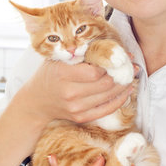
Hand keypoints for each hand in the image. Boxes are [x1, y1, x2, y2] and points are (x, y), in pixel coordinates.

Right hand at [17, 59, 134, 123]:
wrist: (36, 102)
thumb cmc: (49, 75)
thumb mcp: (58, 60)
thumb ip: (78, 54)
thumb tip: (107, 48)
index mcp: (62, 74)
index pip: (95, 71)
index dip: (109, 64)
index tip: (117, 56)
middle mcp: (69, 93)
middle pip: (105, 83)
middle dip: (121, 73)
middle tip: (130, 65)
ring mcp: (76, 108)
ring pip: (109, 95)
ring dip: (124, 85)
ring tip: (130, 75)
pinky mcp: (81, 117)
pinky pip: (107, 109)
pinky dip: (120, 99)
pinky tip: (126, 90)